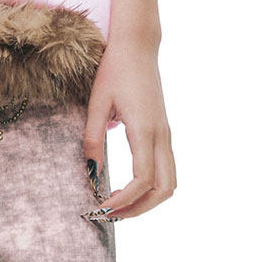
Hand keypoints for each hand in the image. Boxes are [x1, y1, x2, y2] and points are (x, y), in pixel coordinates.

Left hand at [84, 36, 175, 220]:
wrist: (138, 46)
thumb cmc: (115, 70)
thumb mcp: (96, 102)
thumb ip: (93, 137)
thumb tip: (91, 171)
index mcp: (145, 129)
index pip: (143, 179)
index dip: (125, 200)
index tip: (102, 207)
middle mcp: (161, 135)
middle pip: (165, 188)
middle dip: (140, 209)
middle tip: (111, 215)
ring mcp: (166, 133)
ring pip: (170, 181)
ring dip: (148, 200)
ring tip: (119, 206)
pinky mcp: (164, 131)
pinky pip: (166, 169)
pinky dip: (152, 187)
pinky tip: (127, 188)